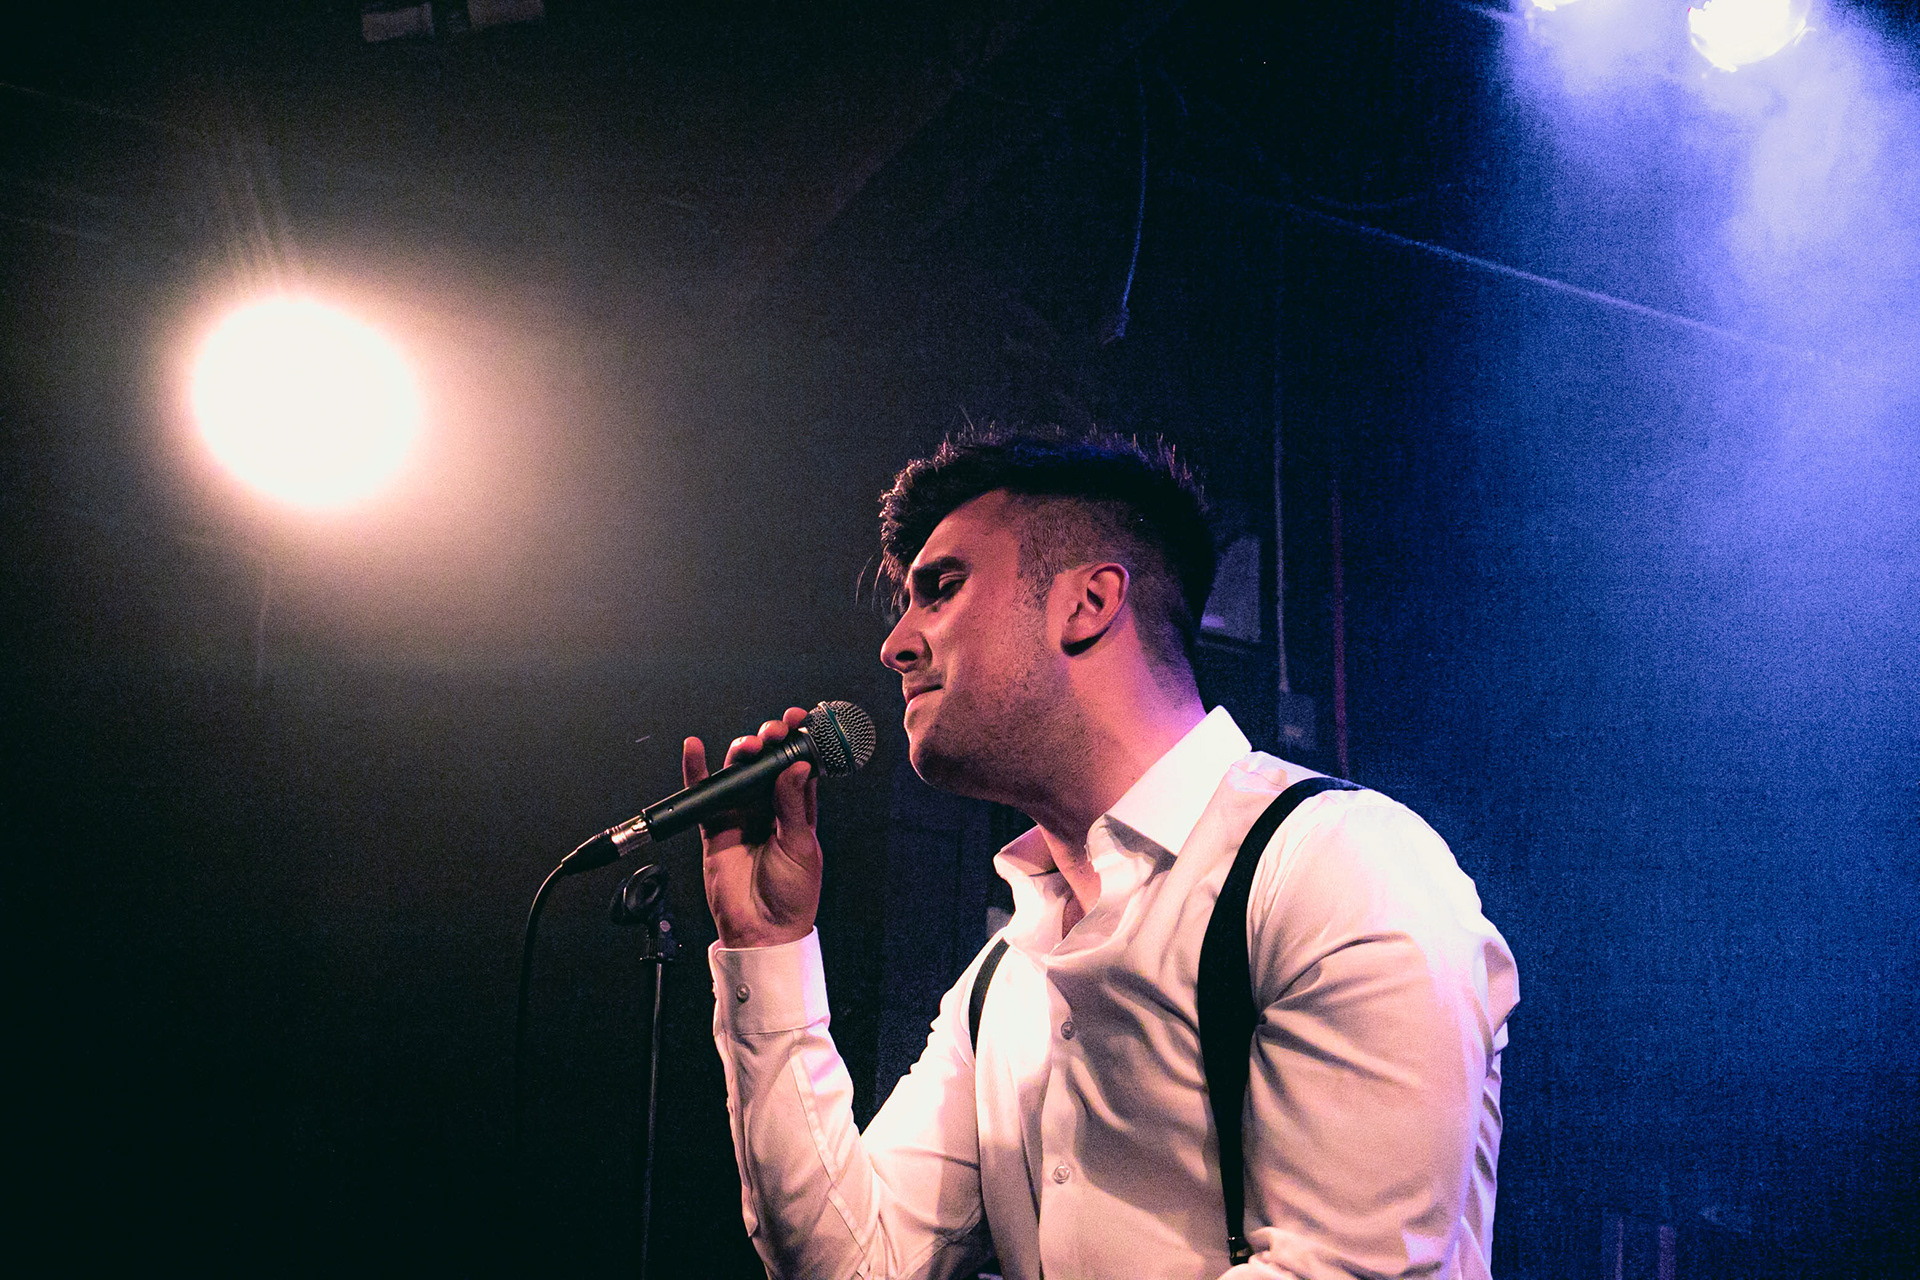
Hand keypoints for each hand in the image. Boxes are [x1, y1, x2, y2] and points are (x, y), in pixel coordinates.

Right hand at [687, 706, 821, 949]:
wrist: (762, 931)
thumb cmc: (792, 895)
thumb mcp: (800, 847)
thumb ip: (793, 806)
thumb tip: (795, 766)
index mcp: (799, 810)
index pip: (799, 765)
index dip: (800, 740)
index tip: (801, 720)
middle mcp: (770, 807)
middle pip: (767, 762)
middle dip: (770, 740)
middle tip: (774, 733)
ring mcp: (742, 815)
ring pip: (738, 772)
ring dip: (742, 751)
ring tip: (748, 745)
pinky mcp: (715, 827)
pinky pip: (705, 795)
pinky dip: (697, 771)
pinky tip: (695, 748)